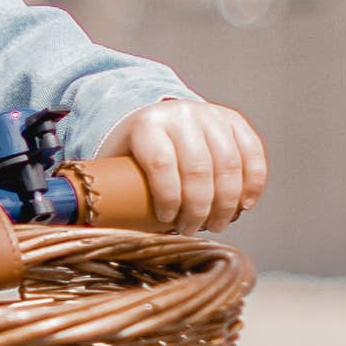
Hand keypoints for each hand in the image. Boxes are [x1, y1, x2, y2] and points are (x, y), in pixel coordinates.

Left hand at [110, 100, 267, 230]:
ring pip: (229, 164)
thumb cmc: (135, 153)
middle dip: (200, 208)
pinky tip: (245, 205)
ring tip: (217, 224)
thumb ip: (109, 193)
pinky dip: (253, 183)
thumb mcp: (116, 165)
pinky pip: (252, 153)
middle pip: (198, 168)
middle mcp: (181, 114)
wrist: (156, 117)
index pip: (162, 163)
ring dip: (227, 202)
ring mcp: (210, 115)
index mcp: (147, 124)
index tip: (168, 221)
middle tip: (194, 229)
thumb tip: (92, 232)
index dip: (169, 198)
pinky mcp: (234, 120)